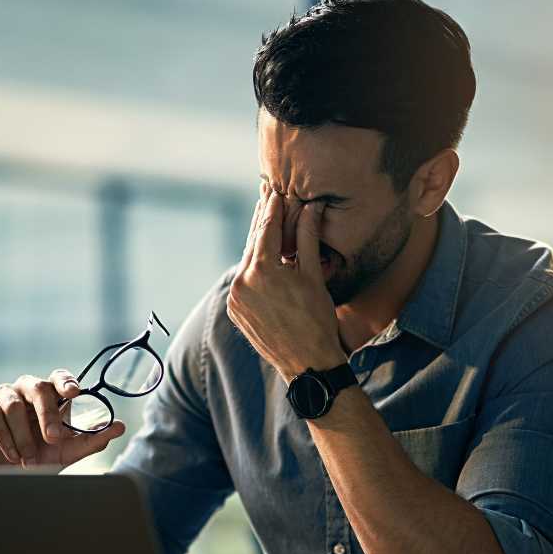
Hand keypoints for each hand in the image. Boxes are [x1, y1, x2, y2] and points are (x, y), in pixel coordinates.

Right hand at [0, 371, 126, 467]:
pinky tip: (12, 454)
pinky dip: (4, 436)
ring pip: (14, 404)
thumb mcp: (68, 452)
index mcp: (50, 396)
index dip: (66, 381)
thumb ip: (93, 439)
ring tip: (28, 458)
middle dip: (48, 415)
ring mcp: (3, 395)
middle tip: (54, 439)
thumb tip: (120, 427)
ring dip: (23, 436)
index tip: (73, 391)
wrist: (6, 478)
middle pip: (39, 388)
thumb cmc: (40, 459)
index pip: (59, 377)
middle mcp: (27, 390)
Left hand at [227, 186, 346, 381]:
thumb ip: (307, 238)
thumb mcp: (314, 275)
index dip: (273, 207)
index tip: (276, 191)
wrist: (307, 363)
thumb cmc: (317, 319)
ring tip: (267, 226)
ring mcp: (236, 298)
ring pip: (247, 261)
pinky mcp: (235, 311)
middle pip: (253, 242)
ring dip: (258, 244)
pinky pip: (244, 281)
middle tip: (267, 198)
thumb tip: (311, 207)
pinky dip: (253, 268)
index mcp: (262, 270)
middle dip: (263, 221)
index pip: (267, 228)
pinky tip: (264, 258)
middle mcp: (242, 282)